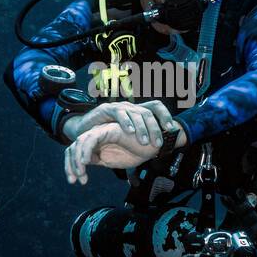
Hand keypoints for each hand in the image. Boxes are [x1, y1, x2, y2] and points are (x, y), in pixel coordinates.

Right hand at [62, 100, 177, 146]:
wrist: (84, 130)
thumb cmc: (108, 135)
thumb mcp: (128, 137)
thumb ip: (142, 140)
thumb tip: (161, 148)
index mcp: (137, 112)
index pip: (156, 107)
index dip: (165, 116)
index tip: (171, 129)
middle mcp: (130, 107)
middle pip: (148, 112)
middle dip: (155, 128)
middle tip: (157, 143)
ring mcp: (119, 107)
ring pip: (135, 113)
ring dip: (142, 128)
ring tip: (145, 142)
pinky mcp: (107, 109)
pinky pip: (119, 114)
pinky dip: (126, 122)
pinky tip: (130, 132)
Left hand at [64, 123, 156, 184]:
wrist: (151, 146)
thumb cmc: (134, 152)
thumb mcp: (111, 160)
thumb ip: (97, 160)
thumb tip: (83, 165)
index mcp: (95, 144)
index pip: (75, 153)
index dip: (71, 167)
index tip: (74, 181)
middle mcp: (95, 137)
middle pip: (73, 148)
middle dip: (70, 165)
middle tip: (73, 180)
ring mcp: (100, 132)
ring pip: (79, 143)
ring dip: (77, 160)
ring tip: (81, 174)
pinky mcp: (107, 130)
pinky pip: (91, 139)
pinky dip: (86, 150)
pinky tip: (86, 162)